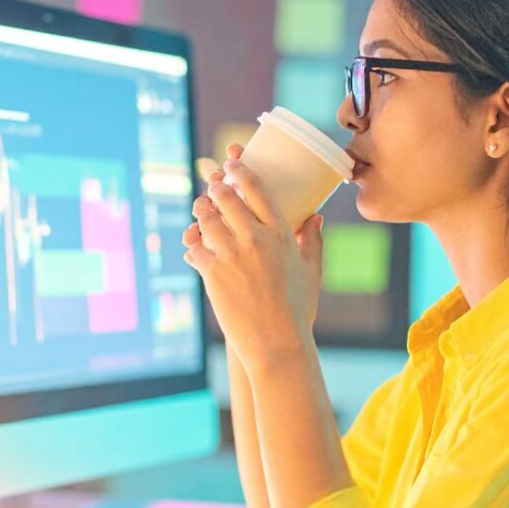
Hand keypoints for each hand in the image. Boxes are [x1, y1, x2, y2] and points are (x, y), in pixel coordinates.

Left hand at [183, 143, 324, 366]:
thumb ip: (312, 242)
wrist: (276, 344)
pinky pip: (195, 245)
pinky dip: (192, 240)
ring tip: (201, 207)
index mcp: (281, 234)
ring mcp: (232, 254)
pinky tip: (194, 242)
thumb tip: (316, 218)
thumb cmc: (297, 310)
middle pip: (226, 196)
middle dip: (215, 186)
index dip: (240, 170)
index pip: (257, 189)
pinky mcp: (212, 272)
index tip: (232, 163)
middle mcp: (255, 239)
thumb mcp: (311, 272)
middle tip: (212, 186)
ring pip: (206, 216)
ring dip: (200, 208)